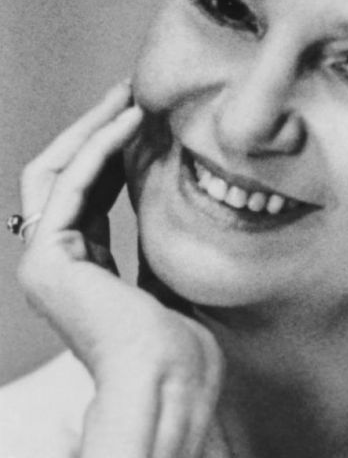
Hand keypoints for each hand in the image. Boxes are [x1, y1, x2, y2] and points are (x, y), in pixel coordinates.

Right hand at [17, 82, 225, 457]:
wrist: (170, 378)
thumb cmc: (179, 338)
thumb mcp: (166, 268)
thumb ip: (154, 233)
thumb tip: (177, 191)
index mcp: (84, 262)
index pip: (90, 187)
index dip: (114, 146)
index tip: (145, 112)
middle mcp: (57, 257)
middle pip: (66, 173)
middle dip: (97, 127)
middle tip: (131, 90)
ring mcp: (46, 259)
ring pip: (57, 170)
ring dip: (94, 126)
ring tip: (130, 92)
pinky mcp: (48, 257)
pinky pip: (70, 183)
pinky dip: (99, 145)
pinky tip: (130, 120)